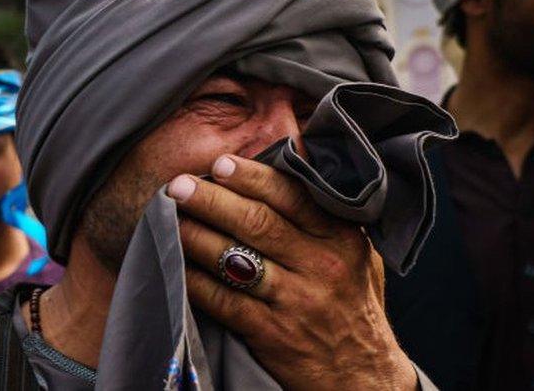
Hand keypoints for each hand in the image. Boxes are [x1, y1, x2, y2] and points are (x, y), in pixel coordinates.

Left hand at [168, 155, 416, 390]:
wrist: (363, 377)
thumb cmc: (355, 306)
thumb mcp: (359, 255)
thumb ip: (329, 217)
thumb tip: (294, 168)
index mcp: (341, 238)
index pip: (292, 196)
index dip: (252, 177)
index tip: (220, 164)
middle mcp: (321, 265)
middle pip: (257, 222)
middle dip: (212, 199)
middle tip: (178, 185)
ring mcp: (296, 301)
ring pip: (235, 258)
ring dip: (196, 235)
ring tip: (169, 217)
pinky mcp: (273, 333)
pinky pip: (225, 300)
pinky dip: (196, 281)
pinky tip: (177, 265)